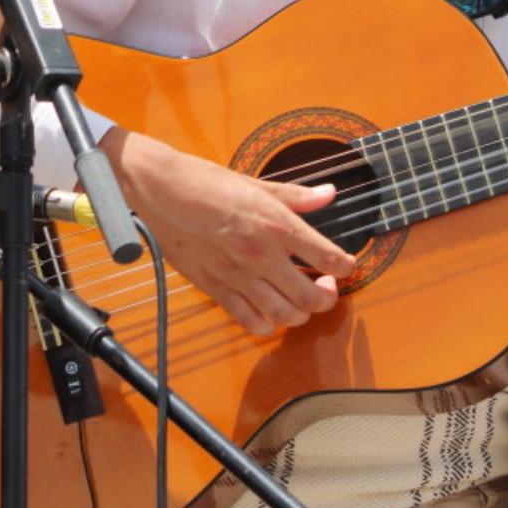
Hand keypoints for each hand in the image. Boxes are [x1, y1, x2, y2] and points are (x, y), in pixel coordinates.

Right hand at [105, 128, 358, 336]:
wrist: (162, 190)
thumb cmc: (206, 182)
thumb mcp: (257, 184)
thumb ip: (297, 196)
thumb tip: (328, 194)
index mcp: (277, 224)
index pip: (328, 257)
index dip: (345, 266)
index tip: (345, 264)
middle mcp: (262, 255)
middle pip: (311, 298)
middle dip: (327, 298)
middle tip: (327, 287)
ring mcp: (238, 276)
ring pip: (284, 316)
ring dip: (301, 314)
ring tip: (301, 300)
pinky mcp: (215, 289)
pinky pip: (250, 322)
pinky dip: (268, 325)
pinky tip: (271, 312)